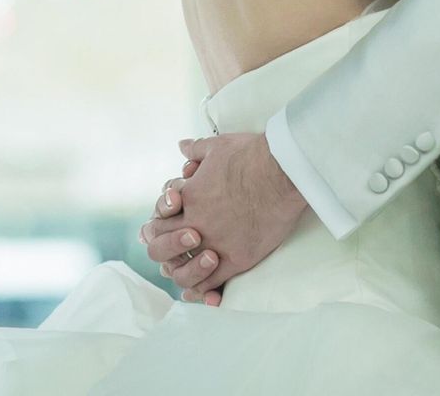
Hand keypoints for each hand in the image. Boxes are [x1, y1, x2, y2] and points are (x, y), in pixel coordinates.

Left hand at [141, 133, 307, 302]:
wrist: (280, 171)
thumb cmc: (250, 155)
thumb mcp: (216, 146)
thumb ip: (196, 150)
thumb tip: (182, 146)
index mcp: (188, 198)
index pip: (159, 220)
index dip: (158, 227)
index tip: (165, 229)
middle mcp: (196, 223)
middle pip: (164, 248)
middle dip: (166, 251)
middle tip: (174, 253)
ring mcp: (216, 243)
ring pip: (185, 271)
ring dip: (184, 273)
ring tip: (190, 272)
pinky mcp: (237, 258)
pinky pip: (214, 282)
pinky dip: (207, 289)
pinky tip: (207, 293)